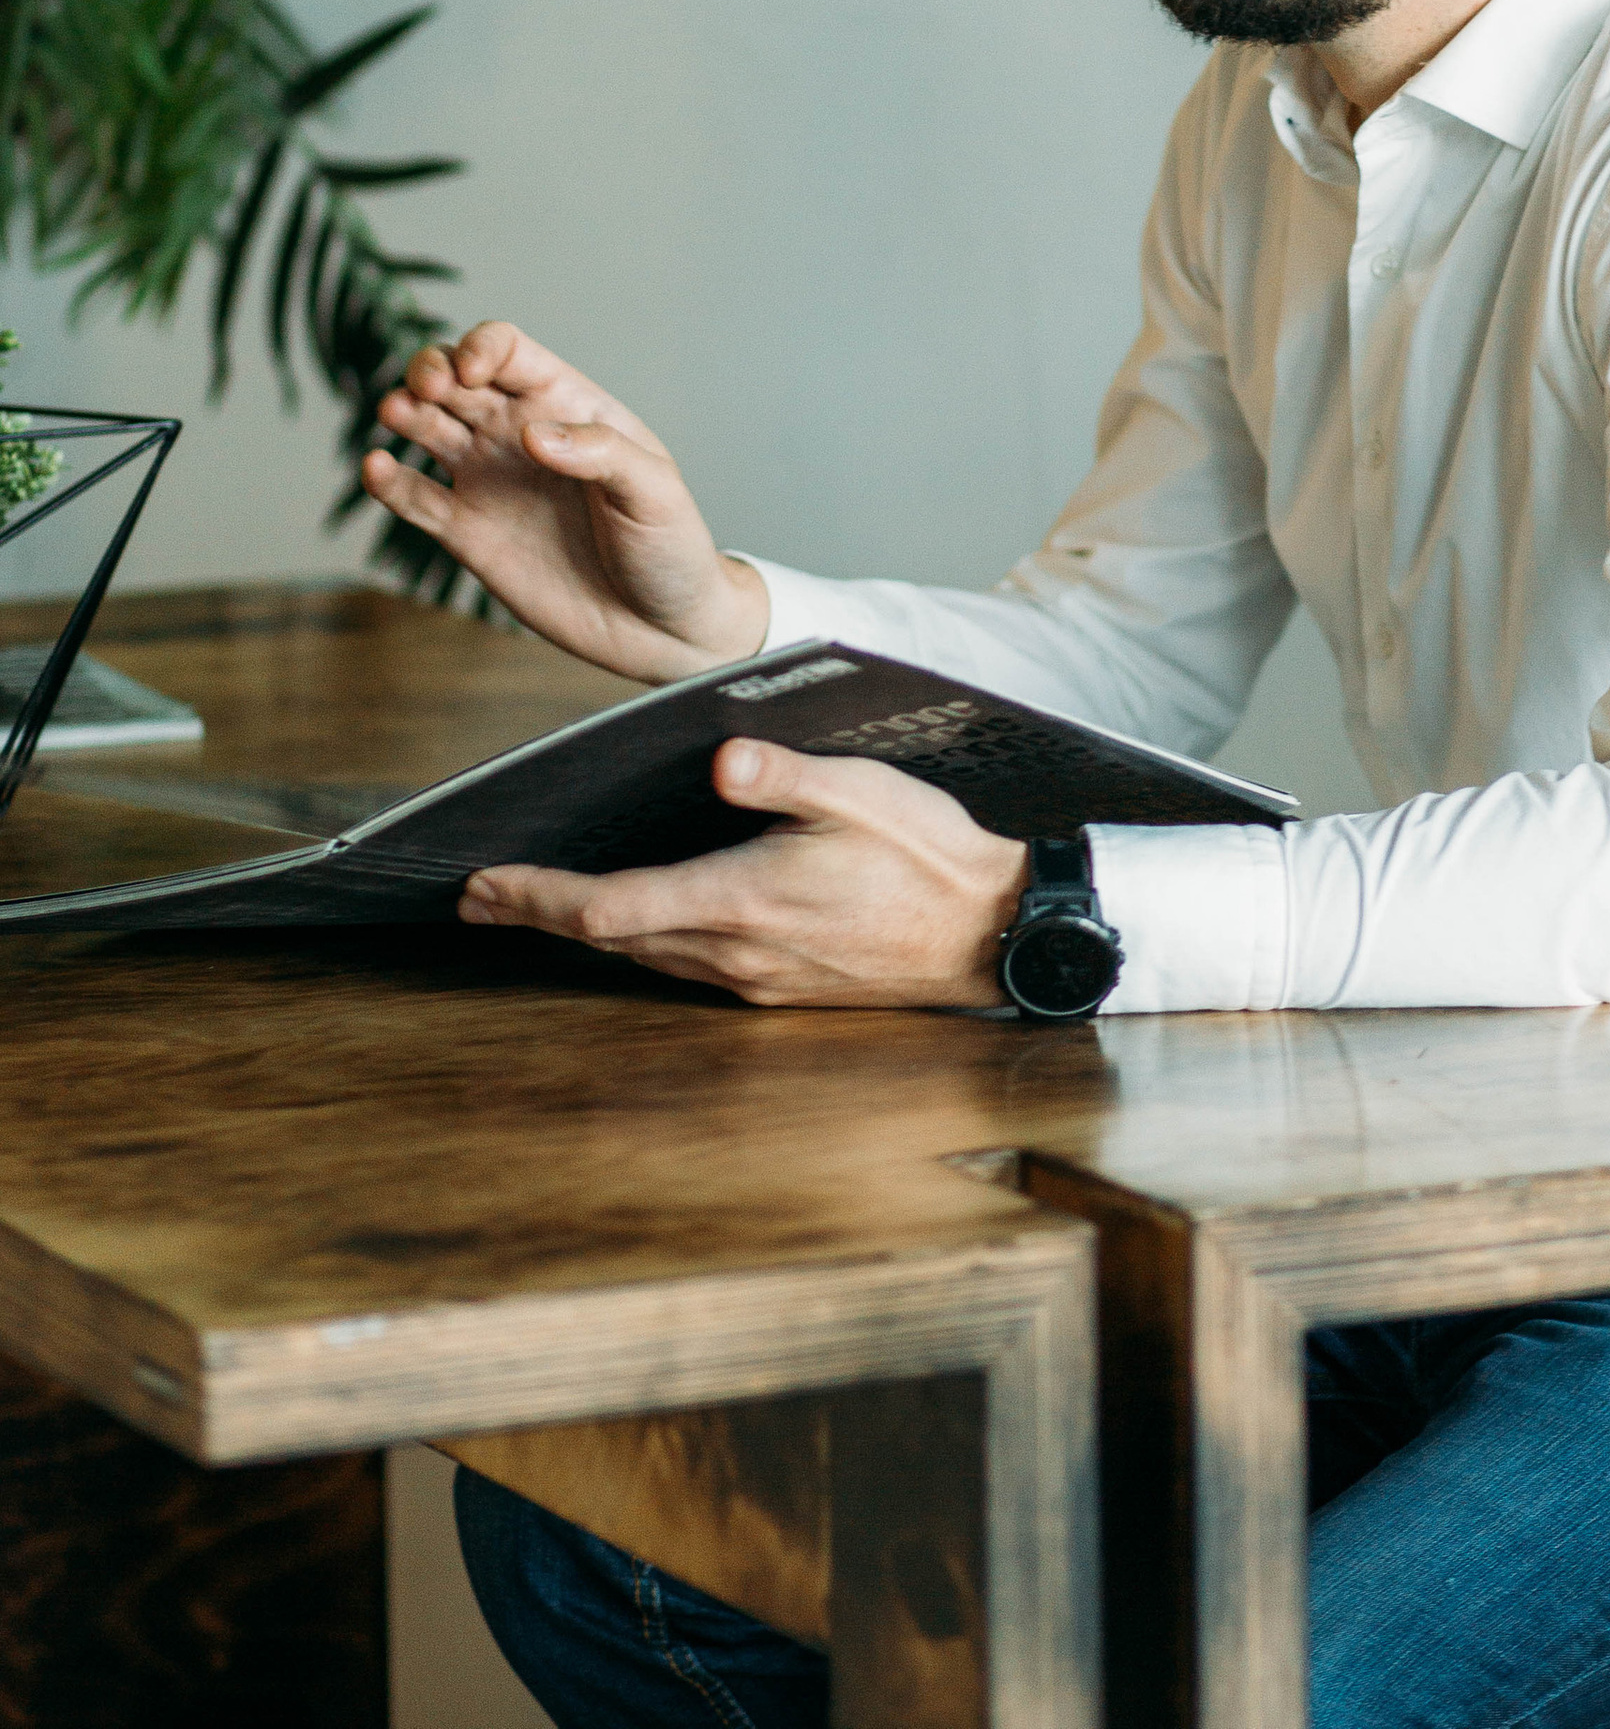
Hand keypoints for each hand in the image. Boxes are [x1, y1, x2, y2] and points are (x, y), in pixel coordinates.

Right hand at [363, 321, 768, 684]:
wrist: (659, 628)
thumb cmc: (669, 547)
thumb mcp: (653, 489)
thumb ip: (600, 452)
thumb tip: (533, 434)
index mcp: (568, 406)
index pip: (510, 353)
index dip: (482, 348)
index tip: (472, 370)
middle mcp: (519, 434)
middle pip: (455, 379)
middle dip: (430, 369)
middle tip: (426, 389)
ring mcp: (489, 481)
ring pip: (427, 427)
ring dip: (403, 410)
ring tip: (397, 413)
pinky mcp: (468, 533)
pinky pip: (415, 498)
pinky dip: (388, 481)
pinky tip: (377, 468)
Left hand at [458, 743, 1029, 1007]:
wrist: (992, 936)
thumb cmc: (931, 855)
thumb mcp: (862, 794)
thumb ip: (786, 776)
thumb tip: (724, 759)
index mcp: (742, 898)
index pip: (610, 907)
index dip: (537, 899)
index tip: (482, 886)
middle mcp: (736, 951)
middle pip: (611, 940)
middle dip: (541, 917)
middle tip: (481, 900)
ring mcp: (756, 977)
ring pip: (644, 959)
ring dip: (587, 933)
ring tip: (542, 911)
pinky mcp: (780, 986)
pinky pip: (684, 970)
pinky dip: (640, 944)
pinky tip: (637, 928)